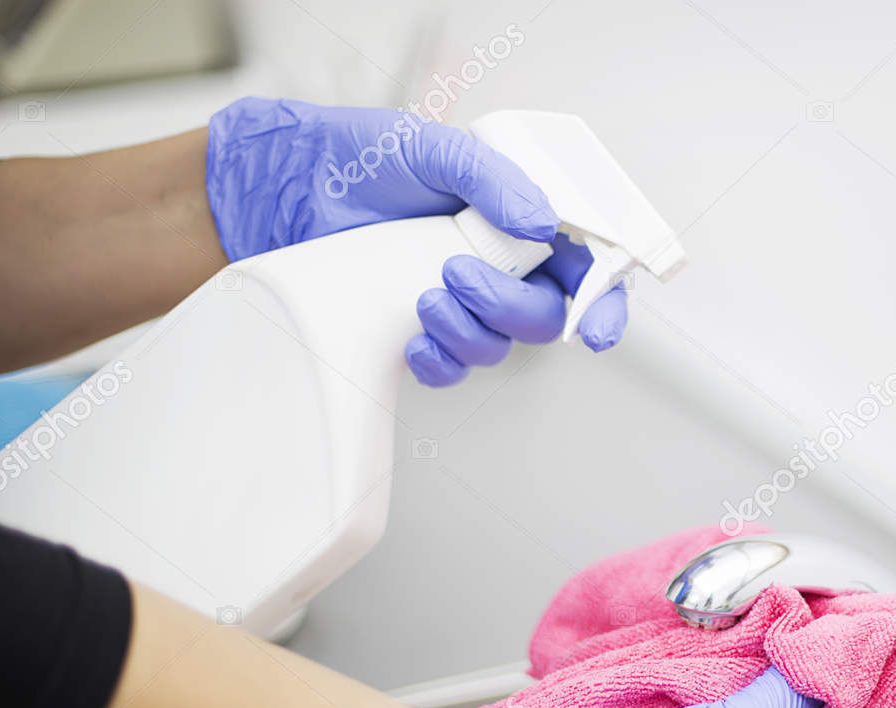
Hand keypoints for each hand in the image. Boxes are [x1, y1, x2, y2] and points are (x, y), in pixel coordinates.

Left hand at [204, 97, 626, 383]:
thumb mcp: (434, 149)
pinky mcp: (425, 331)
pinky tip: (412, 340)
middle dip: (509, 310)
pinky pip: (453, 369)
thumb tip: (541, 220)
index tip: (596, 329)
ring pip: (499, 346)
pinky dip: (438, 363)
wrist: (292, 192)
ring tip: (423, 296)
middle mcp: (502, 266)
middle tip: (457, 275)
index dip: (603, 304)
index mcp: (522, 222)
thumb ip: (494, 180)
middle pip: (545, 318)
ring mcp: (465, 302)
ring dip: (468, 332)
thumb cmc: (364, 160)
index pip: (585, 269)